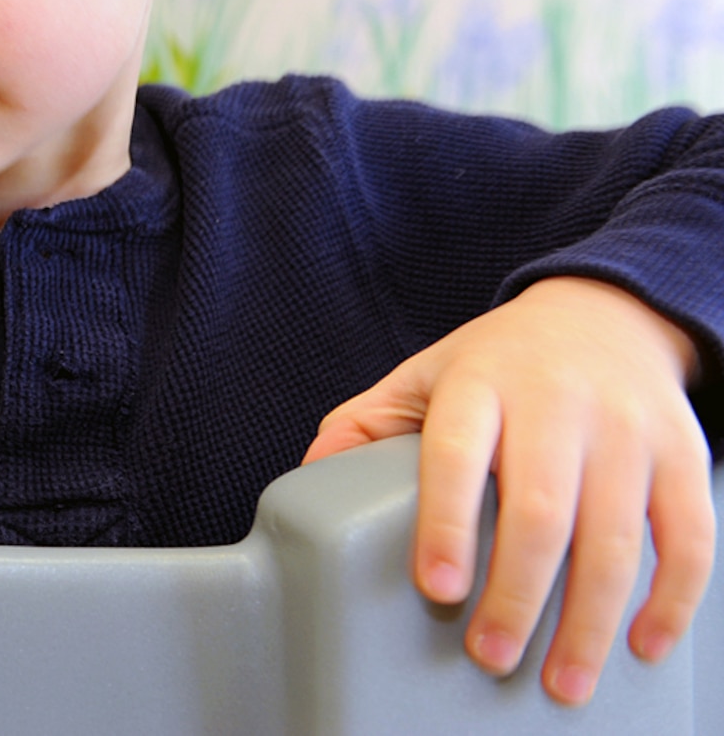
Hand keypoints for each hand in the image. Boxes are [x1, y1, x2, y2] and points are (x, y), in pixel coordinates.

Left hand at [303, 276, 712, 705]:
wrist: (604, 316)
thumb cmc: (499, 364)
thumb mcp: (425, 377)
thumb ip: (365, 425)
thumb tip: (310, 476)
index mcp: (481, 384)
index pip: (458, 454)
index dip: (446, 523)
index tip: (438, 588)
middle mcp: (557, 403)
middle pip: (541, 509)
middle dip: (517, 594)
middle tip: (491, 656)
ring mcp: (625, 429)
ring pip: (615, 536)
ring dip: (589, 619)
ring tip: (560, 681)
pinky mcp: (682, 454)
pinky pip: (688, 536)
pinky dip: (672, 599)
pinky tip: (641, 645)